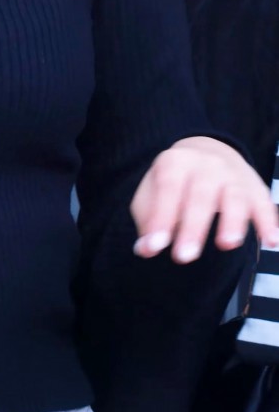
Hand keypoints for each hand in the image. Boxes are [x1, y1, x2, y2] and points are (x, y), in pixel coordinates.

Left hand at [131, 136, 278, 262]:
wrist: (207, 153)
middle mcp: (206, 164)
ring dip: (233, 220)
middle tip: (184, 257)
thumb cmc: (173, 184)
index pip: (168, 189)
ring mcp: (233, 173)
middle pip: (201, 194)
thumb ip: (148, 221)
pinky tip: (270, 241)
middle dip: (193, 227)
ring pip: (235, 195)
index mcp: (175, 161)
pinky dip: (268, 221)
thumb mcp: (152, 193)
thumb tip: (144, 250)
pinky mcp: (254, 186)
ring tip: (227, 244)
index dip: (161, 218)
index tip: (154, 247)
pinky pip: (263, 203)